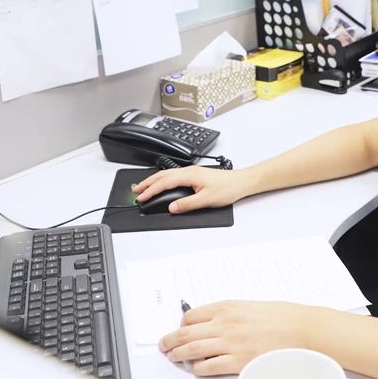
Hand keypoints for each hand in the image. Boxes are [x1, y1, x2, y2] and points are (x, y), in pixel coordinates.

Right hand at [132, 165, 249, 213]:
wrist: (241, 182)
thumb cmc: (228, 188)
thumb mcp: (206, 200)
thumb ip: (187, 204)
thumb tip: (172, 208)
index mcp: (189, 174)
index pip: (164, 182)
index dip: (151, 190)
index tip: (141, 197)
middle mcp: (189, 171)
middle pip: (162, 175)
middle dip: (147, 183)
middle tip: (135, 191)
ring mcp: (192, 172)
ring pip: (167, 174)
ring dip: (154, 181)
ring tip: (144, 187)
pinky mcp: (195, 175)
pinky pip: (174, 176)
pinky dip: (164, 180)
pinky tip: (162, 185)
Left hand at [160, 300, 314, 375]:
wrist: (302, 329)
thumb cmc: (282, 317)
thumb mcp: (251, 306)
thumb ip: (230, 313)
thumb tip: (215, 321)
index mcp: (228, 307)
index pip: (192, 315)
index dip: (182, 323)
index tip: (179, 328)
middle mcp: (225, 324)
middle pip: (186, 332)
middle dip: (171, 340)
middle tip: (164, 344)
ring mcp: (231, 343)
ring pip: (192, 350)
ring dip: (179, 354)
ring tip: (173, 357)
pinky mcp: (238, 361)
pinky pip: (209, 367)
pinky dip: (198, 368)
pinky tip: (197, 368)